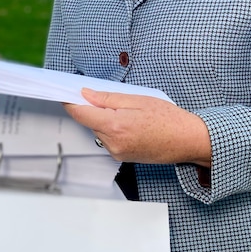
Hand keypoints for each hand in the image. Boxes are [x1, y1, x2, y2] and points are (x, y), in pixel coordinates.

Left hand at [64, 88, 211, 166]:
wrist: (187, 140)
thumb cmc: (169, 119)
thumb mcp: (138, 99)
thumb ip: (108, 98)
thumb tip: (86, 94)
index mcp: (115, 126)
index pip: (81, 114)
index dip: (70, 102)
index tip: (63, 94)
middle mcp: (113, 144)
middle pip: (90, 122)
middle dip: (93, 108)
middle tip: (108, 97)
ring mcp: (117, 153)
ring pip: (99, 130)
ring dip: (105, 119)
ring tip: (129, 112)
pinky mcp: (122, 157)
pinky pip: (109, 139)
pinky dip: (113, 129)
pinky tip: (131, 123)